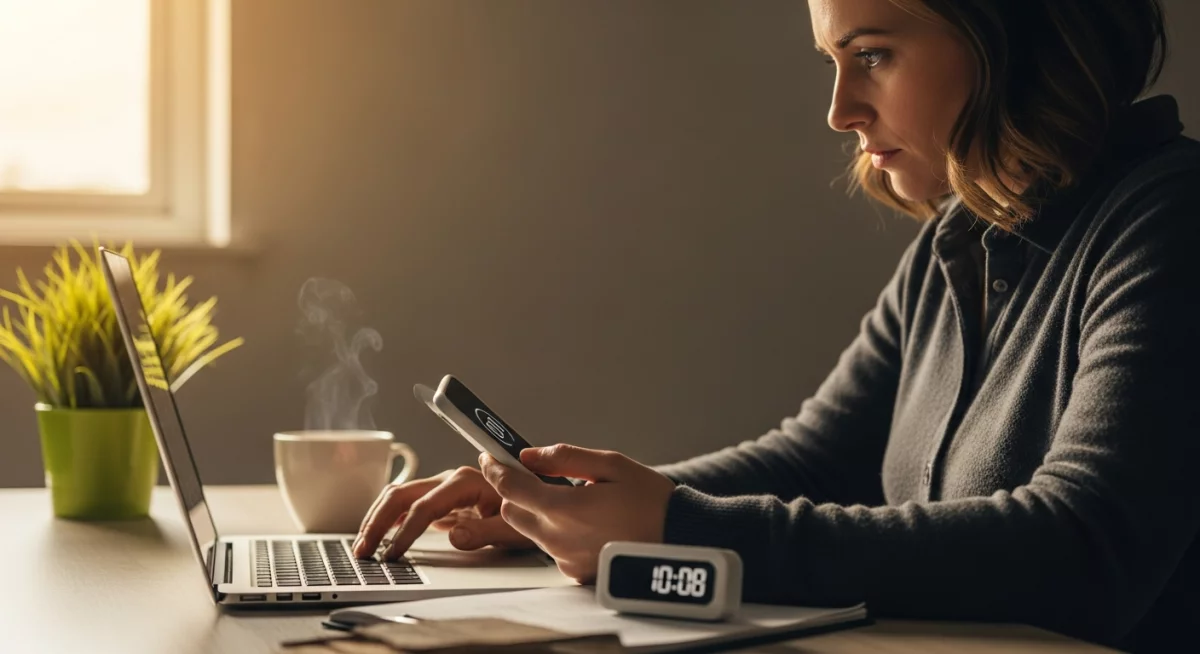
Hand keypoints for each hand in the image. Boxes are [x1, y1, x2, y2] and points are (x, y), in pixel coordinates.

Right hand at [353, 466, 534, 559]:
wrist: (542, 500)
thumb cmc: (532, 511)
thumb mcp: (515, 527)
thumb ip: (484, 531)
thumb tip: (452, 536)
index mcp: (465, 482)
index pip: (424, 507)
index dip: (405, 532)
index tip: (392, 555)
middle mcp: (450, 480)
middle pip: (402, 496)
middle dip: (378, 522)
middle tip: (363, 551)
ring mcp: (444, 488)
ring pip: (399, 497)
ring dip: (377, 519)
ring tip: (363, 546)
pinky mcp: (443, 500)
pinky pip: (408, 505)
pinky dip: (389, 519)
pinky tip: (379, 535)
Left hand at [479, 444, 676, 582]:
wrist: (680, 540)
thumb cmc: (651, 500)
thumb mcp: (611, 465)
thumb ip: (565, 458)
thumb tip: (529, 455)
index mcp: (563, 509)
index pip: (510, 488)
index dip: (495, 469)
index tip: (489, 456)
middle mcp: (557, 538)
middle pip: (511, 512)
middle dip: (516, 492)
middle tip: (537, 476)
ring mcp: (565, 559)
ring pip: (530, 530)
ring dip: (537, 512)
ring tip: (570, 499)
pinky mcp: (575, 572)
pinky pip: (551, 547)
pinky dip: (556, 531)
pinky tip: (584, 522)